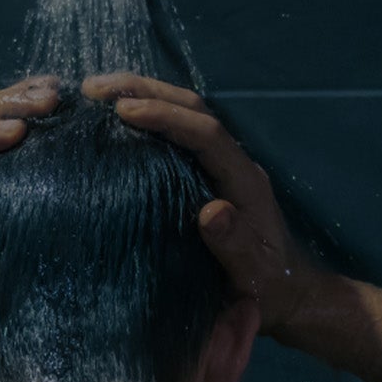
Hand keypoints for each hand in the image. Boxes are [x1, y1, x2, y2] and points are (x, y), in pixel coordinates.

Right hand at [82, 72, 322, 336]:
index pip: (206, 134)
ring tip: (95, 93)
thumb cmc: (268, 289)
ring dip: (143, 96)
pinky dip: (147, 117)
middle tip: (93, 88)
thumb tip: (211, 211)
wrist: (288, 293)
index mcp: (245, 180)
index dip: (166, 118)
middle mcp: (234, 162)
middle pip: (193, 109)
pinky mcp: (207, 174)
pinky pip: (177, 134)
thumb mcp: (253, 275)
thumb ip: (235, 245)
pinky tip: (115, 121)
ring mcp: (221, 165)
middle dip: (145, 91)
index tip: (123, 111)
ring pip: (184, 114)